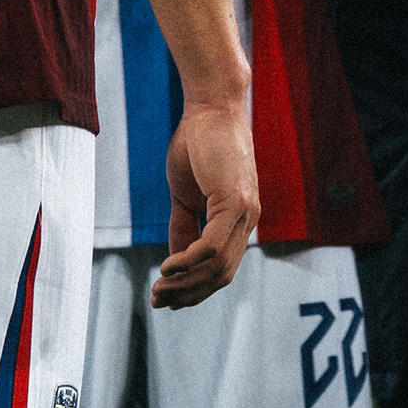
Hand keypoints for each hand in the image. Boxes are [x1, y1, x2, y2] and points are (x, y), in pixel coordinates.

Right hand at [152, 98, 257, 308]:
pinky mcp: (234, 201)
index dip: (195, 288)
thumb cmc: (197, 143)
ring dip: (187, 283)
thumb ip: (184, 226)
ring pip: (218, 266)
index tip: (168, 298)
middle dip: (189, 294)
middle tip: (159, 301)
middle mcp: (247, 221)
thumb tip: (176, 260)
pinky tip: (168, 266)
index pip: (222, 268)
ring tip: (159, 287)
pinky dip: (189, 261)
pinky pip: (213, 245)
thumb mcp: (185, 193)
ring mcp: (245, 213)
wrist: (210, 106)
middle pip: (222, 275)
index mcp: (238, 220)